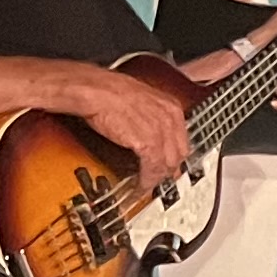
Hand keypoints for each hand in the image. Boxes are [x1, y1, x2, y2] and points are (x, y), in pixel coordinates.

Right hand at [78, 68, 191, 188]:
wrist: (95, 90)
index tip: (168, 164)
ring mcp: (162, 131)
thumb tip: (147, 132)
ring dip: (157, 178)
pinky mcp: (148, 143)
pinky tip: (140, 185)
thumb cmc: (108, 92)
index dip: (174, 156)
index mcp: (171, 107)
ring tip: (147, 185)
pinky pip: (153, 168)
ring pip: (168, 163)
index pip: (182, 139)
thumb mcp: (140, 101)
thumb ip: (151, 117)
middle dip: (169, 169)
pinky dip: (147, 180)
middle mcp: (171, 119)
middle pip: (179, 153)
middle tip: (158, 179)